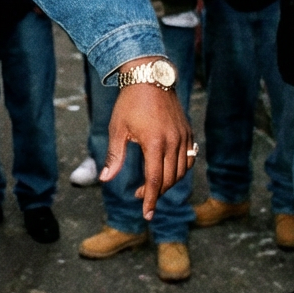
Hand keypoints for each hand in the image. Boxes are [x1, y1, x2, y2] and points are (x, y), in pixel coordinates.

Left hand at [102, 72, 194, 219]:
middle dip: (156, 193)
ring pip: (181, 171)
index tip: (147, 214)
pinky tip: (167, 172)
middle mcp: (173, 142)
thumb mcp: (117, 129)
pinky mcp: (187, 132)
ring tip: (152, 186)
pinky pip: (188, 159)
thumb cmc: (129, 103)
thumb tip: (105, 179)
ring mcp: (183, 137)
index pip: (155, 180)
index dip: (150, 199)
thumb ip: (114, 156)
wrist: (150, 78)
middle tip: (140, 196)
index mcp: (154, 143)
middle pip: (169, 179)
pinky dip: (179, 170)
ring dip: (168, 183)